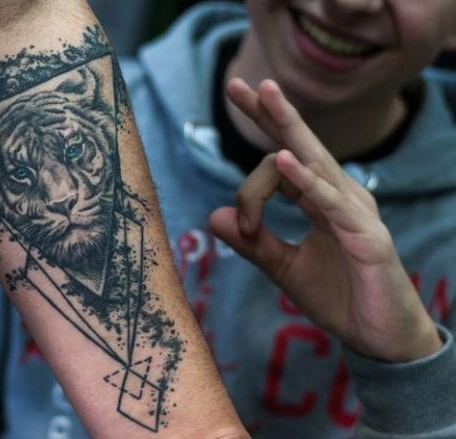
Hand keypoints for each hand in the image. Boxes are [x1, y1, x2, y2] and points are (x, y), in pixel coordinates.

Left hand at [209, 78, 441, 361]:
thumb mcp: (285, 269)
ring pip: (316, 162)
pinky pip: (331, 202)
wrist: (381, 338)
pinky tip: (285, 160)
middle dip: (270, 113)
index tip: (242, 226)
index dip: (249, 190)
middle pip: (300, 145)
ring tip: (264, 94)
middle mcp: (339, 196)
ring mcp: (355, 212)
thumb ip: (253, 243)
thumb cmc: (341, 299)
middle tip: (239, 84)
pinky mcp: (366, 236)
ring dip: (288, 127)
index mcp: (320, 200)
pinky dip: (307, 181)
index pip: (281, 164)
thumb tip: (214, 215)